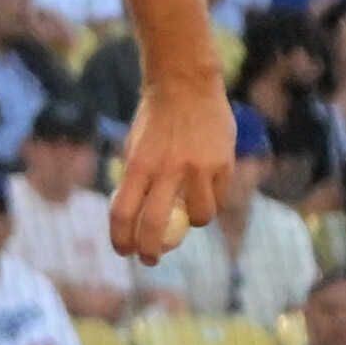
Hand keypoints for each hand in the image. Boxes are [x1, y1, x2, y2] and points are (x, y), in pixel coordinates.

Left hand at [111, 84, 230, 261]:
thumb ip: (136, 182)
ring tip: (187, 214)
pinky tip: (206, 190)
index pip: (123, 214)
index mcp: (137, 165)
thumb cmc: (154, 121)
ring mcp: (199, 167)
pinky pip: (219, 197)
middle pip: (156, 225)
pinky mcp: (224, 163)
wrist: (186, 86)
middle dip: (151, 250)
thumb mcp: (134, 149)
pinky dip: (212, 200)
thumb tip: (136, 222)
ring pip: (200, 217)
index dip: (121, 240)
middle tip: (150, 258)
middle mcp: (167, 169)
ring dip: (192, 223)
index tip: (124, 251)